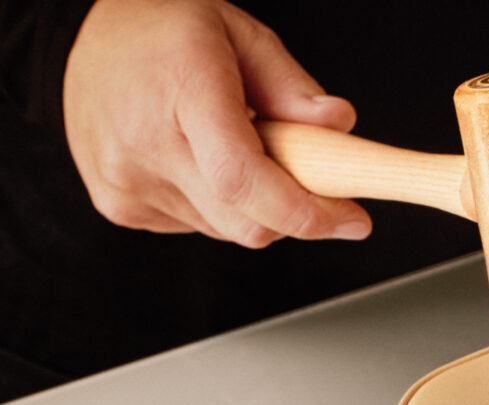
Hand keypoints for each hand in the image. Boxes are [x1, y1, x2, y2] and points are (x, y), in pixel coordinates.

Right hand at [63, 0, 371, 245]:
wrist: (81, 41)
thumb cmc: (163, 34)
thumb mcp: (237, 34)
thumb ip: (292, 86)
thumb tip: (339, 126)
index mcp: (182, 91)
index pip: (245, 180)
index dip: (304, 213)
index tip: (351, 220)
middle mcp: (147, 143)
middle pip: (245, 221)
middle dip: (293, 214)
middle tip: (311, 183)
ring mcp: (128, 181)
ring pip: (225, 230)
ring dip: (250, 206)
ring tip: (232, 150)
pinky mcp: (120, 206)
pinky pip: (194, 229)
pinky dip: (214, 207)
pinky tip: (197, 164)